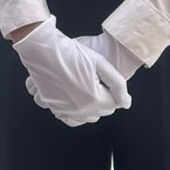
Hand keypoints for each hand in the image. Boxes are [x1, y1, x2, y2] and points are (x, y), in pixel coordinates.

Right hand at [12, 18, 130, 127]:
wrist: (42, 49)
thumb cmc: (71, 52)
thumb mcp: (101, 62)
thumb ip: (118, 84)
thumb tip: (126, 103)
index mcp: (94, 98)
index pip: (115, 103)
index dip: (113, 89)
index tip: (103, 77)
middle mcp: (80, 109)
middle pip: (102, 111)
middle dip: (103, 98)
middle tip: (95, 80)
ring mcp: (65, 110)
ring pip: (87, 117)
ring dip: (91, 107)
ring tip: (85, 87)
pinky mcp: (54, 108)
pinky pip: (70, 119)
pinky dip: (77, 113)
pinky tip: (76, 99)